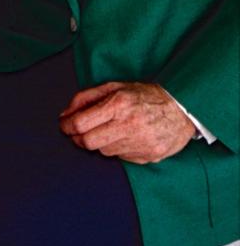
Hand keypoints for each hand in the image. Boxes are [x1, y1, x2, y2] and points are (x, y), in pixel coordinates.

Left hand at [59, 82, 195, 163]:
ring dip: (99, 142)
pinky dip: (117, 148)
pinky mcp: (148, 157)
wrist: (182, 109)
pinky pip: (121, 157)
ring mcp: (139, 144)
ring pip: (103, 151)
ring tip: (108, 130)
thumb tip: (66, 114)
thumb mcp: (114, 87)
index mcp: (118, 105)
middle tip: (77, 132)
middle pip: (88, 142)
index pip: (81, 123)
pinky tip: (124, 137)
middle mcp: (128, 126)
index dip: (67, 126)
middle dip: (78, 138)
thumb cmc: (146, 96)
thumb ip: (87, 98)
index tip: (64, 125)